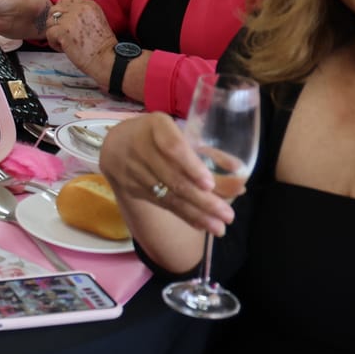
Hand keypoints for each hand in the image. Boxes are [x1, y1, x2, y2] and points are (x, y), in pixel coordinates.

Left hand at [41, 0, 116, 87]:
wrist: (106, 58)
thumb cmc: (102, 44)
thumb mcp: (95, 18)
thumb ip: (80, 7)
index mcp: (88, 4)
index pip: (65, 0)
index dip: (64, 14)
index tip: (70, 25)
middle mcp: (79, 8)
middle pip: (55, 9)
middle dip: (56, 22)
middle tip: (66, 34)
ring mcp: (70, 19)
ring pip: (50, 21)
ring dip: (55, 33)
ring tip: (66, 42)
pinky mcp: (63, 31)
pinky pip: (49, 34)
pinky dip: (54, 43)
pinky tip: (65, 48)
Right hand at [100, 113, 233, 236]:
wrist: (115, 144)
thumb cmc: (157, 135)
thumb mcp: (177, 131)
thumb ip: (205, 150)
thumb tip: (238, 171)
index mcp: (156, 126)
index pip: (173, 146)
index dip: (191, 166)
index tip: (209, 184)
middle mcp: (140, 147)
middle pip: (173, 177)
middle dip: (203, 200)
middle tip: (228, 215)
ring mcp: (133, 170)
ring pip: (168, 195)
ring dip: (196, 214)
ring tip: (219, 227)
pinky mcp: (131, 188)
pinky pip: (161, 204)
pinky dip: (184, 215)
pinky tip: (202, 224)